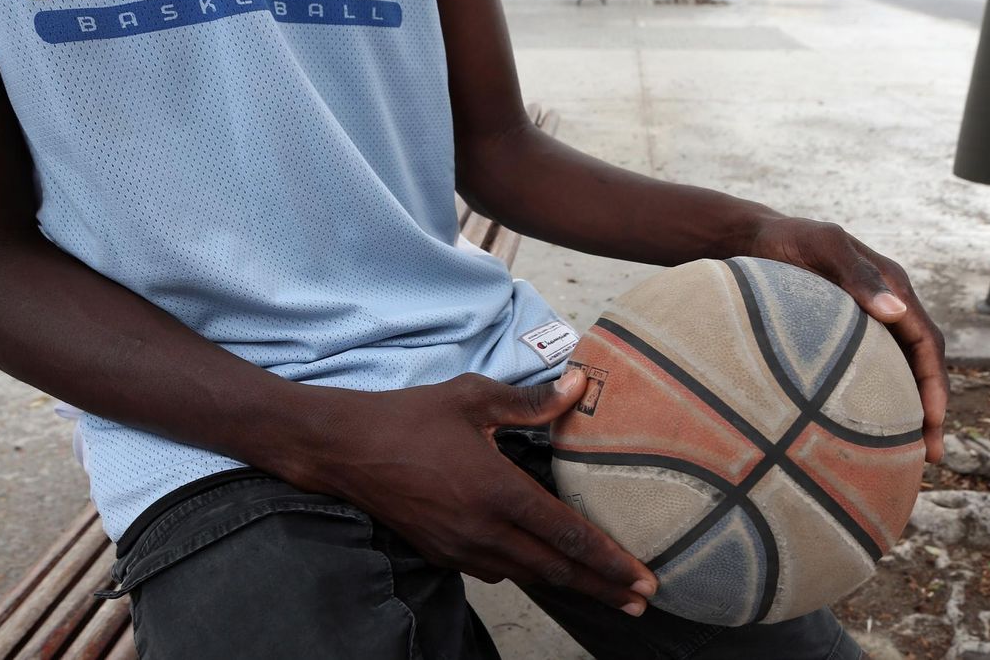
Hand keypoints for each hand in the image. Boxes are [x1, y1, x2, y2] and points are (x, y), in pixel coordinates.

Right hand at [292, 371, 658, 615]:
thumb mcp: (473, 398)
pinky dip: (527, 572)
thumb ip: (531, 401)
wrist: (344, 449)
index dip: (611, 561)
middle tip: (642, 603)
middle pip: (556, 569)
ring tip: (603, 591)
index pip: (568, 536)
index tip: (645, 581)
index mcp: (499, 492)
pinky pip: (496, 570)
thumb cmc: (409, 417)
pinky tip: (541, 566)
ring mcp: (460, 549)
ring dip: (568, 584)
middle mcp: (484, 531)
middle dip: (603, 587)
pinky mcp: (442, 553)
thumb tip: (580, 387)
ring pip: (527, 575)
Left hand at [747, 216, 947, 462]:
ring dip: (907, 411)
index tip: (934, 420)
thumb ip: (857, 276)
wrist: (752, 239)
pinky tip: (866, 432)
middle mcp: (887, 306)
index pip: (927, 340)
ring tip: (905, 457)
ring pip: (897, 372)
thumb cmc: (787, 240)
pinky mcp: (841, 335)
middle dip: (930, 409)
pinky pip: (868, 372)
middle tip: (930, 456)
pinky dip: (877, 400)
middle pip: (920, 364)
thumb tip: (897, 313)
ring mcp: (866, 322)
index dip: (935, 382)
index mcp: (893, 286)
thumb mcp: (824, 248)